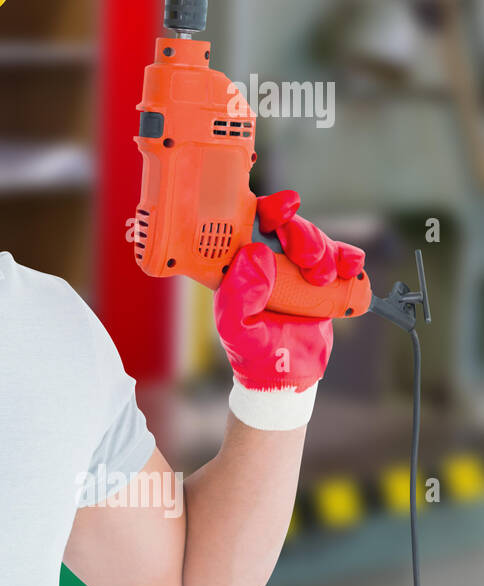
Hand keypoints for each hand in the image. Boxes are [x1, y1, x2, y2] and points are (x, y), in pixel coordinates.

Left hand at [214, 190, 364, 427]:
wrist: (289, 377)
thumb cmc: (255, 354)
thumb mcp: (238, 329)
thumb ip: (240, 295)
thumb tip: (257, 254)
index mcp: (237, 267)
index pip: (246, 224)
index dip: (266, 209)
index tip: (284, 208)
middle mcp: (265, 261)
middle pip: (286, 226)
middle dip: (304, 235)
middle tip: (311, 261)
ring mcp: (294, 268)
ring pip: (314, 238)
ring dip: (325, 251)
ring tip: (323, 278)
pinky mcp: (323, 279)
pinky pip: (341, 256)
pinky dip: (349, 257)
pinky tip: (349, 268)